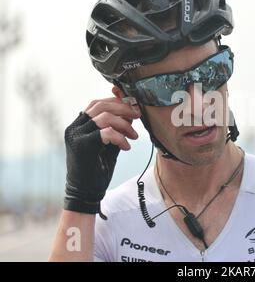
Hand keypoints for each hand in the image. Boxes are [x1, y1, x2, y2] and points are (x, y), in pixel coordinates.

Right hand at [63, 97, 140, 213]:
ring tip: (134, 136)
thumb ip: (117, 129)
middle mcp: (75, 128)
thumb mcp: (109, 145)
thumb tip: (131, 114)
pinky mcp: (81, 146)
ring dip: (124, 124)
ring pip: (103, 117)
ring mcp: (76, 136)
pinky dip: (119, 137)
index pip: (97, 104)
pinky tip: (126, 147)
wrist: (86, 193)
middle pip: (100, 106)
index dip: (117, 102)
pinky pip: (105, 132)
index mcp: (79, 125)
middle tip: (138, 116)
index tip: (134, 108)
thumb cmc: (98, 170)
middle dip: (123, 109)